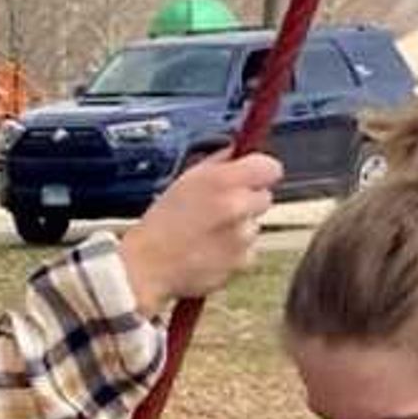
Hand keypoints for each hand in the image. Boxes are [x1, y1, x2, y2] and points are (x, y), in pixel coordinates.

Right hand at [115, 151, 280, 310]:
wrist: (148, 265)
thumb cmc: (162, 223)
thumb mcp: (186, 180)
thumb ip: (218, 162)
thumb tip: (238, 152)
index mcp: (223, 181)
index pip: (269, 167)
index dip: (260, 171)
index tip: (252, 176)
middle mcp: (237, 207)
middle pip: (264, 197)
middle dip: (247, 200)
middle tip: (221, 207)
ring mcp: (242, 237)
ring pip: (254, 225)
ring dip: (239, 227)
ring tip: (208, 232)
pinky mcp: (243, 261)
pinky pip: (249, 250)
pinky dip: (235, 250)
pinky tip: (210, 249)